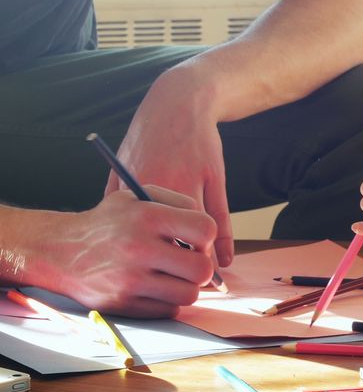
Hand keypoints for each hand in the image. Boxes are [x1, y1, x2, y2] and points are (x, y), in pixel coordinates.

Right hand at [53, 186, 217, 317]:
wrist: (60, 251)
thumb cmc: (108, 222)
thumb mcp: (137, 197)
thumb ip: (178, 203)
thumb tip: (210, 233)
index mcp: (147, 217)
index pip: (205, 230)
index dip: (207, 238)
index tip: (196, 241)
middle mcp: (139, 249)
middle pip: (202, 269)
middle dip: (201, 268)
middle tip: (188, 263)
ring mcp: (131, 280)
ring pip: (189, 295)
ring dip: (186, 287)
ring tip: (171, 276)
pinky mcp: (124, 304)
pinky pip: (169, 310)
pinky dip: (167, 301)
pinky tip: (154, 287)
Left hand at [103, 65, 234, 267]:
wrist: (180, 104)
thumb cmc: (150, 135)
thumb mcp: (124, 164)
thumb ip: (117, 197)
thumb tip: (106, 227)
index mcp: (135, 191)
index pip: (142, 238)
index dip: (150, 263)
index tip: (154, 282)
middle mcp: (160, 191)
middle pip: (170, 243)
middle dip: (179, 269)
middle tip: (185, 288)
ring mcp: (190, 186)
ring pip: (196, 236)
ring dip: (204, 260)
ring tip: (206, 280)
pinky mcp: (213, 181)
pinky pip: (219, 221)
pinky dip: (225, 244)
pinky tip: (226, 259)